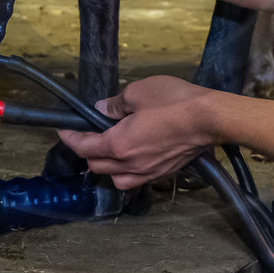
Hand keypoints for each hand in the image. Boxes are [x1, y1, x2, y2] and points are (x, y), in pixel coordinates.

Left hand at [57, 75, 220, 188]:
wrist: (210, 119)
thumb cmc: (173, 101)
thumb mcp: (137, 92)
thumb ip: (114, 104)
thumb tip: (101, 109)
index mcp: (118, 145)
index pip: (84, 146)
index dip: (70, 138)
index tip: (64, 130)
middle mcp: (129, 165)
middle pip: (96, 165)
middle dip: (87, 151)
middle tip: (88, 133)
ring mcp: (147, 172)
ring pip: (115, 179)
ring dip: (106, 166)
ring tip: (109, 150)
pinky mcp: (163, 174)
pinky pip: (135, 180)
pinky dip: (126, 173)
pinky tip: (131, 159)